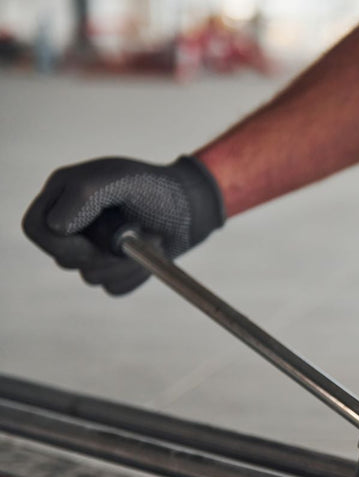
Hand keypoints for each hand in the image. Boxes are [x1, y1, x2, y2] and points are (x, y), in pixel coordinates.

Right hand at [22, 155, 224, 294]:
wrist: (193, 208)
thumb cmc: (156, 188)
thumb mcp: (120, 178)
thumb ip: (84, 193)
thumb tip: (56, 227)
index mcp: (64, 195)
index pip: (36, 229)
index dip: (61, 243)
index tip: (94, 243)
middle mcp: (72, 223)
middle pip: (63, 259)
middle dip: (105, 254)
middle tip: (137, 236)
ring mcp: (92, 248)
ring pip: (91, 277)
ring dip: (128, 263)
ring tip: (151, 238)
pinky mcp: (113, 268)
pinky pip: (114, 287)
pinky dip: (137, 275)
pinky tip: (152, 254)